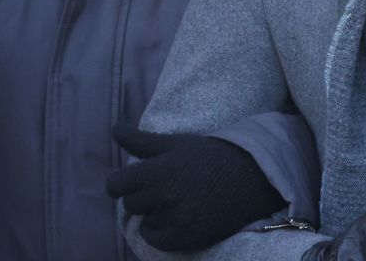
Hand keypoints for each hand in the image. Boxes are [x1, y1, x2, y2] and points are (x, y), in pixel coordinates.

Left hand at [107, 123, 285, 251]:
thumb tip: (114, 128)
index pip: (116, 185)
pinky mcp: (185, 238)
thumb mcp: (176, 145)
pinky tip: (183, 216)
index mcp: (157, 170)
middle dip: (146, 196)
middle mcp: (163, 196)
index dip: (125, 182)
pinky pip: (156, 239)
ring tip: (182, 200)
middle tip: (172, 186)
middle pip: (131, 203)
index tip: (140, 180)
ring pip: (144, 222)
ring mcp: (174, 219)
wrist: (251, 178)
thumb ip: (141, 141)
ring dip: (156, 214)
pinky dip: (163, 231)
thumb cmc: (209, 157)